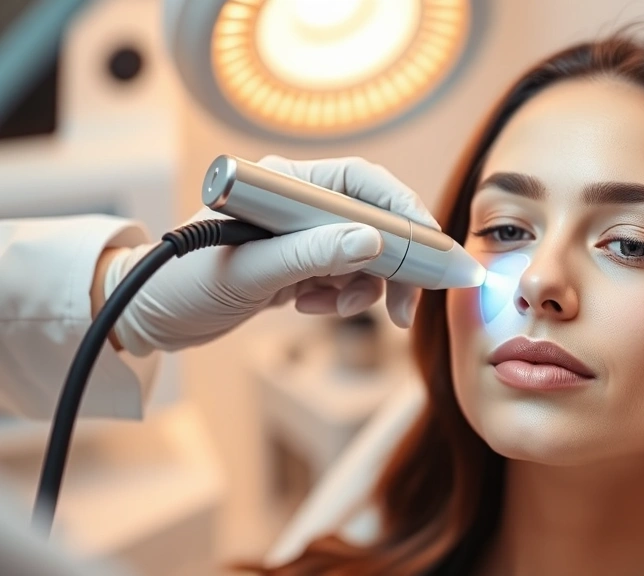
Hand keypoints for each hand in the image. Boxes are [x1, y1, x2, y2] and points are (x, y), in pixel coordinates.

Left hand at [100, 155, 439, 355]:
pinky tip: (306, 306)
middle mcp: (300, 201)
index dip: (407, 215)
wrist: (148, 317)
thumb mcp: (247, 272)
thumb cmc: (180, 283)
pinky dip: (339, 298)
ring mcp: (301, 233)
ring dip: (361, 289)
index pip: (366, 185)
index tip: (436, 254)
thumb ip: (310, 254)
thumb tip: (372, 241)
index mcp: (289, 183)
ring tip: (325, 307)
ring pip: (364, 256)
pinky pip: (344, 278)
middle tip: (405, 309)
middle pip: (375, 223)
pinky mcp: (300, 262)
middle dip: (393, 266)